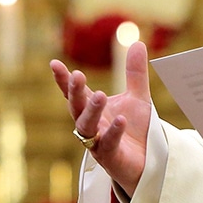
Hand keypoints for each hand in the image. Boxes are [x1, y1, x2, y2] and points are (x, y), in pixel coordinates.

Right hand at [50, 40, 152, 195]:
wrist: (148, 161)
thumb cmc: (136, 129)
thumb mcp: (138, 97)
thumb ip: (135, 73)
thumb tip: (138, 42)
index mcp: (93, 109)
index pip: (75, 93)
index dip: (64, 80)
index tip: (54, 63)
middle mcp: (91, 126)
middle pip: (77, 108)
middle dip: (75, 93)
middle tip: (78, 75)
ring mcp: (98, 143)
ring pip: (87, 127)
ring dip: (92, 110)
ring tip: (101, 94)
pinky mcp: (111, 158)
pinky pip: (109, 145)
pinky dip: (114, 132)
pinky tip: (121, 120)